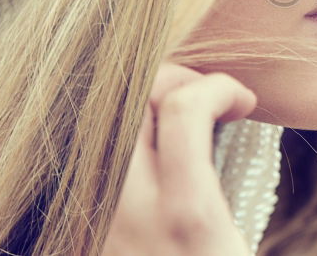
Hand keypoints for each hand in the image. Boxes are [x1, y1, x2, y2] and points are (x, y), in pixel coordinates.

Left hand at [102, 63, 256, 255]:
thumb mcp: (234, 240)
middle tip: (206, 97)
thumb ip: (225, 184)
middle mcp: (131, 209)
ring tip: (176, 116)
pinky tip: (148, 146)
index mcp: (186, 211)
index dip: (219, 86)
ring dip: (144, 103)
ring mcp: (96, 215)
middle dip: (173, 77)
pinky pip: (89, 152)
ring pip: (102, 118)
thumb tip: (225, 123)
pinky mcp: (74, 224)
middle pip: (131, 96)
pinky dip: (123, 133)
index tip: (243, 102)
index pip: (184, 108)